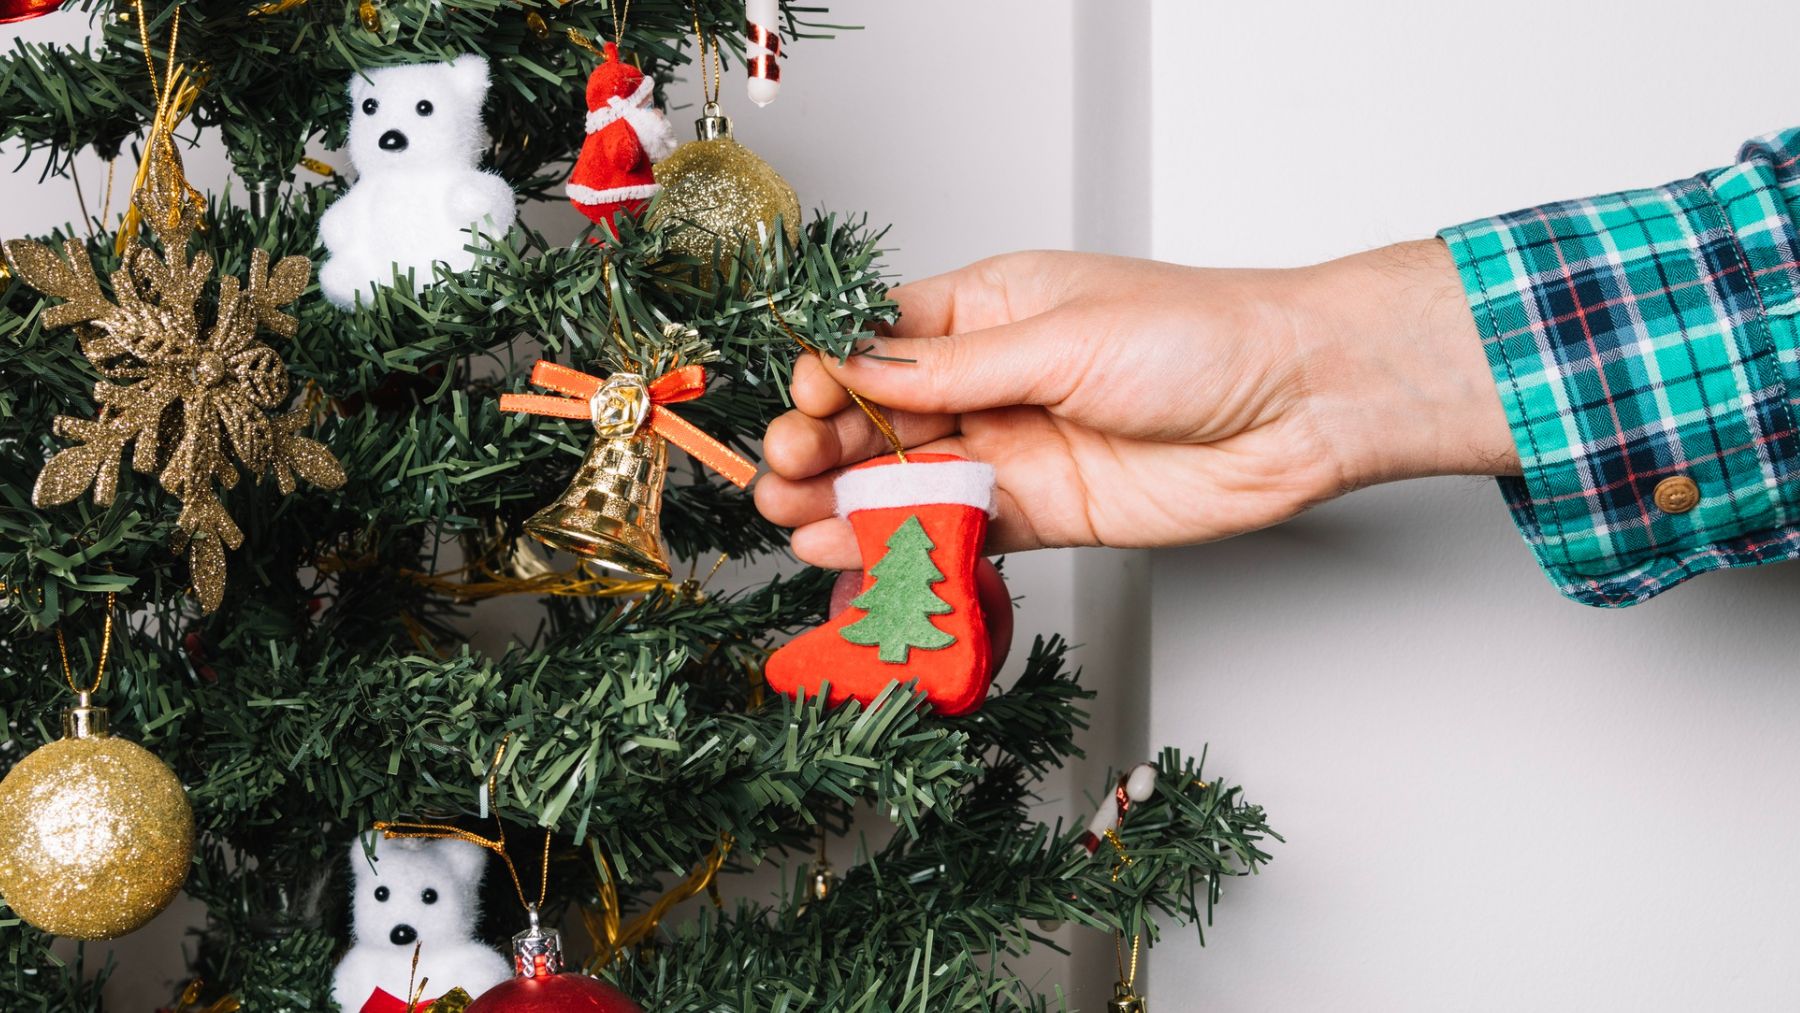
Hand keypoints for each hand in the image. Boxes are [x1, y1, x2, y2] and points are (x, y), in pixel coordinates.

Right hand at [755, 243, 1515, 568]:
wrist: (1297, 407)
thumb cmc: (1198, 338)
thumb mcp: (1061, 338)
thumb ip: (955, 367)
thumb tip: (856, 369)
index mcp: (991, 308)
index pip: (881, 338)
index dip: (832, 371)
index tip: (805, 399)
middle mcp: (992, 377)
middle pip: (882, 413)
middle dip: (825, 441)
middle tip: (781, 470)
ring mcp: (1013, 447)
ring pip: (908, 476)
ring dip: (846, 497)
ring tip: (787, 517)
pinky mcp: (1040, 512)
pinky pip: (954, 528)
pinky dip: (902, 540)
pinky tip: (847, 550)